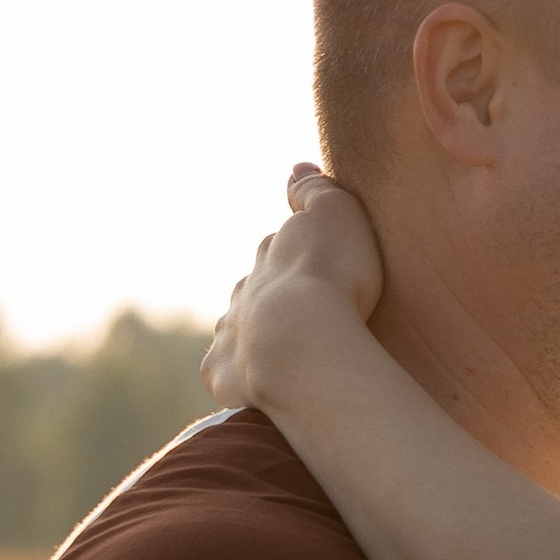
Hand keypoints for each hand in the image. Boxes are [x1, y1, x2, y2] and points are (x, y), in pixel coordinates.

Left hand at [203, 168, 386, 409]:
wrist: (300, 341)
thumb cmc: (330, 278)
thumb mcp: (336, 215)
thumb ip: (315, 191)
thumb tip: (296, 169)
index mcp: (271, 256)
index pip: (279, 249)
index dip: (300, 256)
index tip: (319, 266)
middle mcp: (243, 291)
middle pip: (254, 289)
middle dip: (272, 296)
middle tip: (304, 314)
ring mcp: (230, 334)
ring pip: (236, 330)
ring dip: (253, 337)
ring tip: (285, 356)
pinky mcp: (223, 375)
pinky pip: (225, 375)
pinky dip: (237, 378)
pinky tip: (256, 390)